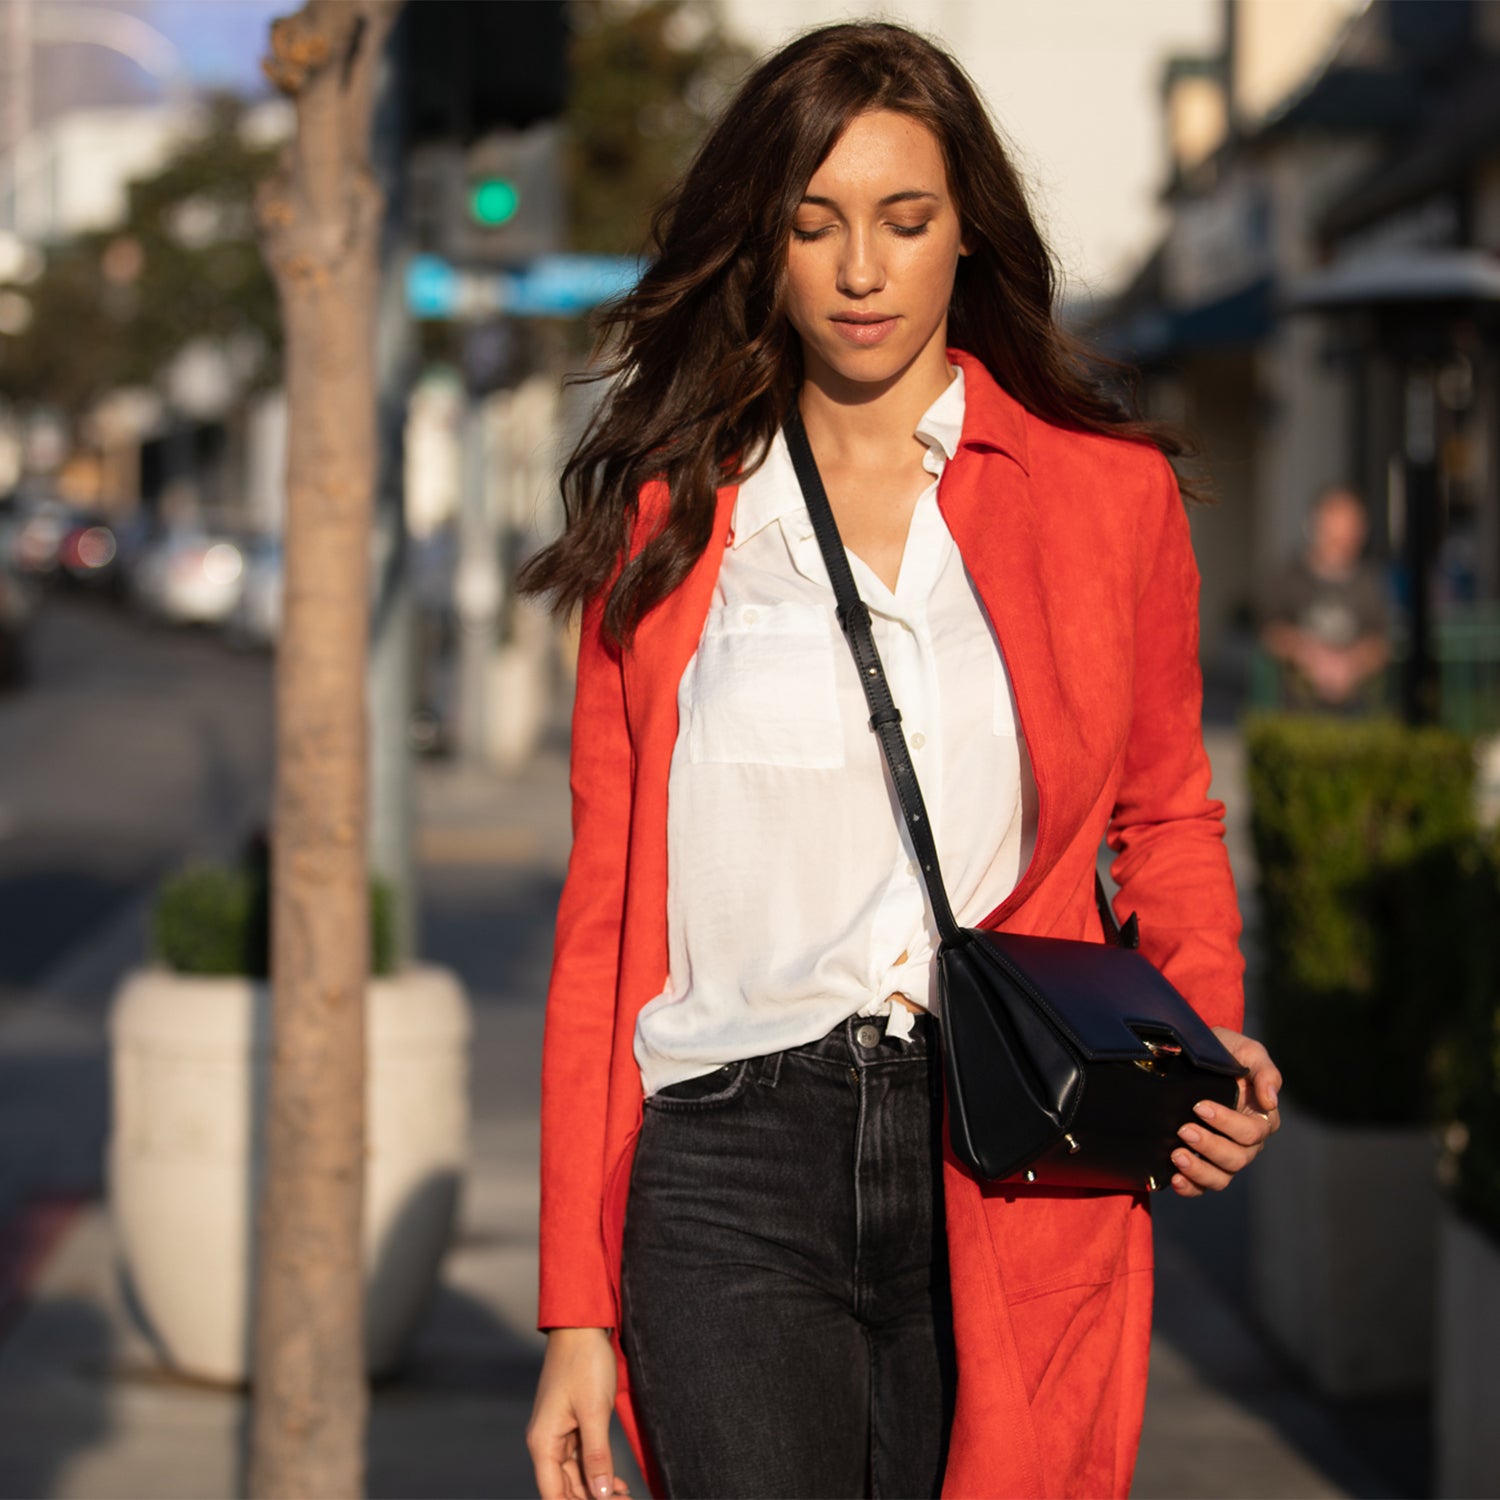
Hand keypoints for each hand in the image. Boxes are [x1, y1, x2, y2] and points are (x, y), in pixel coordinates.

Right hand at [527, 1327, 631, 1499]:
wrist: (581, 1325)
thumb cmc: (584, 1362)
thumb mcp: (594, 1410)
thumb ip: (597, 1455)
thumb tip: (602, 1495)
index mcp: (543, 1442)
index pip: (554, 1495)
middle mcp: (546, 1442)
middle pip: (565, 1488)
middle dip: (593, 1499)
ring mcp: (558, 1433)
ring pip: (575, 1476)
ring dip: (598, 1489)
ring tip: (626, 1497)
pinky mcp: (571, 1424)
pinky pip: (581, 1459)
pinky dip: (598, 1472)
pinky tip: (618, 1483)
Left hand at [1169, 1027, 1281, 1197]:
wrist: (1189, 1053)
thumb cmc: (1224, 1052)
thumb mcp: (1246, 1050)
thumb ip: (1265, 1071)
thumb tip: (1272, 1100)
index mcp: (1259, 1118)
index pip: (1252, 1132)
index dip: (1227, 1123)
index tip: (1199, 1106)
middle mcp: (1245, 1142)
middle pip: (1237, 1158)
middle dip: (1210, 1146)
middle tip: (1184, 1129)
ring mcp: (1223, 1155)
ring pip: (1222, 1177)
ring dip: (1200, 1171)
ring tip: (1177, 1155)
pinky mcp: (1201, 1163)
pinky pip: (1201, 1186)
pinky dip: (1190, 1187)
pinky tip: (1175, 1179)